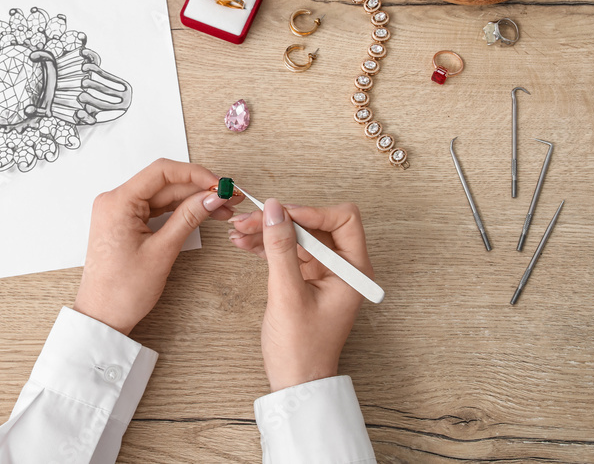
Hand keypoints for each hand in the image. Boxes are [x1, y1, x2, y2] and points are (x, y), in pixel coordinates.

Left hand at [74, 159, 243, 335]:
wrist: (102, 317)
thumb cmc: (122, 291)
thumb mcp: (162, 251)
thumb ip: (188, 218)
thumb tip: (211, 198)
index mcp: (117, 202)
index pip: (161, 171)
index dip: (195, 173)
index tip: (218, 184)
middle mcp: (115, 201)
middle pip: (164, 183)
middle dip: (198, 189)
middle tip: (227, 198)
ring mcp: (119, 212)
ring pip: (162, 195)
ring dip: (191, 200)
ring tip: (220, 209)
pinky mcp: (125, 223)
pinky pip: (155, 208)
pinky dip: (178, 211)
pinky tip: (200, 214)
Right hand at [230, 200, 372, 391]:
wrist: (295, 382)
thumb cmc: (302, 350)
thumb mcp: (288, 294)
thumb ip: (281, 249)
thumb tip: (274, 210)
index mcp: (354, 271)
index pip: (342, 219)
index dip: (310, 212)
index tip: (280, 214)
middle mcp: (343, 268)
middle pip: (314, 225)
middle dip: (281, 220)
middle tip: (249, 221)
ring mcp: (324, 273)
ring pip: (297, 236)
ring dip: (268, 232)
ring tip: (239, 231)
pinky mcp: (306, 279)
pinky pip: (287, 252)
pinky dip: (266, 246)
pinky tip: (245, 244)